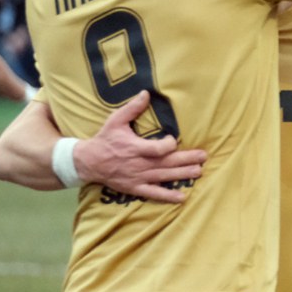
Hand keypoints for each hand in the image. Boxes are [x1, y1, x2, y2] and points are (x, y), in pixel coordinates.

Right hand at [74, 91, 206, 203]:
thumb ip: (132, 108)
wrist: (88, 162)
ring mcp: (138, 177)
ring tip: (199, 171)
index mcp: (135, 148)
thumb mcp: (115, 121)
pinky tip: (182, 198)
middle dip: (186, 159)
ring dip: (182, 174)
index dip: (169, 145)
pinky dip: (167, 196)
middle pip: (166, 163)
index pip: (157, 150)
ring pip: (164, 177)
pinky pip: (153, 193)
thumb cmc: (104, 140)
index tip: (174, 140)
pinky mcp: (135, 188)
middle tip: (203, 156)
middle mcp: (138, 164)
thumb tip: (146, 93)